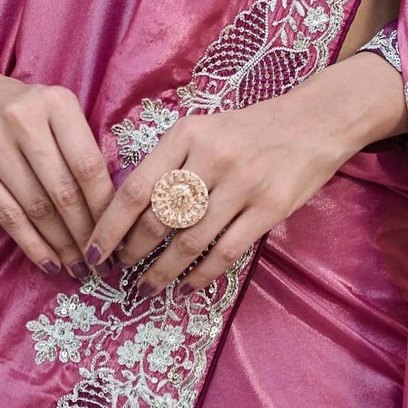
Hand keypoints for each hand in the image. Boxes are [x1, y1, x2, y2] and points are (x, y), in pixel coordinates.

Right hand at [0, 43, 114, 277]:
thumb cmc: (22, 107)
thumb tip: (111, 203)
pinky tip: (49, 262)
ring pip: (36, 208)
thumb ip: (79, 143)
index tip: (118, 232)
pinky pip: (7, 216)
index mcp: (55, 103)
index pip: (88, 164)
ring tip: (79, 266)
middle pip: (63, 190)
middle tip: (102, 260)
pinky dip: (32, 245)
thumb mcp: (55, 108)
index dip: (105, 205)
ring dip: (61, 244)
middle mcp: (23, 121)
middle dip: (86, 232)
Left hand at [86, 50, 406, 293]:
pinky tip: (187, 284)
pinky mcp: (269, 208)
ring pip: (189, 241)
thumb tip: (126, 208)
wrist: (313, 122)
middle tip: (121, 270)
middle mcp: (212, 157)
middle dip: (133, 252)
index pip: (136, 187)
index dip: (109, 226)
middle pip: (159, 218)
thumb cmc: (250, 129)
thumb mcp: (204, 128)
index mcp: (187, 134)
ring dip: (163, 271)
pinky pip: (225, 251)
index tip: (94, 251)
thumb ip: (170, 160)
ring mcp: (242, 184)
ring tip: (149, 286)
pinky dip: (200, 274)